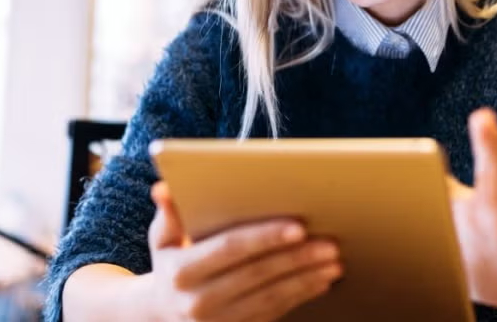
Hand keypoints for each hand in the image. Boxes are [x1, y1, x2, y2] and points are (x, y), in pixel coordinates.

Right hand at [138, 182, 341, 321]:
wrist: (162, 315)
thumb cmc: (170, 265)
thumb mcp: (161, 240)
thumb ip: (168, 214)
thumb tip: (164, 187)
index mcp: (181, 272)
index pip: (230, 249)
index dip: (265, 237)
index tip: (298, 226)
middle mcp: (199, 302)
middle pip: (258, 274)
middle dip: (297, 258)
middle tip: (330, 242)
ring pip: (272, 297)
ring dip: (306, 278)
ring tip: (334, 261)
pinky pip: (274, 313)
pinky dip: (301, 296)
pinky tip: (321, 280)